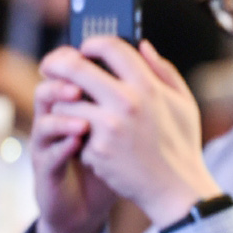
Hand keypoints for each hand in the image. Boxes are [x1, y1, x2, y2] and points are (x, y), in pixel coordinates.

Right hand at [28, 58, 121, 232]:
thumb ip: (136, 90)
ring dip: (62, 110)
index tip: (97, 51)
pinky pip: (49, 152)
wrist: (90, 206)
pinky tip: (78, 142)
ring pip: (45, 117)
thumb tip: (147, 49)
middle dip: (66, 77)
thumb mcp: (128, 128)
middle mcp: (59, 118)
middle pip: (53, 86)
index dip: (80, 59)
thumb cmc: (110, 164)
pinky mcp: (46, 168)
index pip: (73, 73)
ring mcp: (50, 142)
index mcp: (78, 105)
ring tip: (82, 109)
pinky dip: (63, 145)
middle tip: (84, 77)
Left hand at [43, 38, 220, 230]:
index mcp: (148, 87)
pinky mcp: (96, 149)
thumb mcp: (183, 103)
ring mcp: (108, 127)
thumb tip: (144, 45)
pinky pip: (73, 132)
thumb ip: (164, 71)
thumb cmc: (181, 145)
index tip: (84, 48)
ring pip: (65, 102)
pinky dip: (78, 135)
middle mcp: (127, 102)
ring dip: (64, 105)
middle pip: (76, 67)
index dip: (92, 43)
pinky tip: (92, 142)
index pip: (111, 47)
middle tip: (49, 66)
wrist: (175, 189)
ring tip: (73, 111)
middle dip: (57, 63)